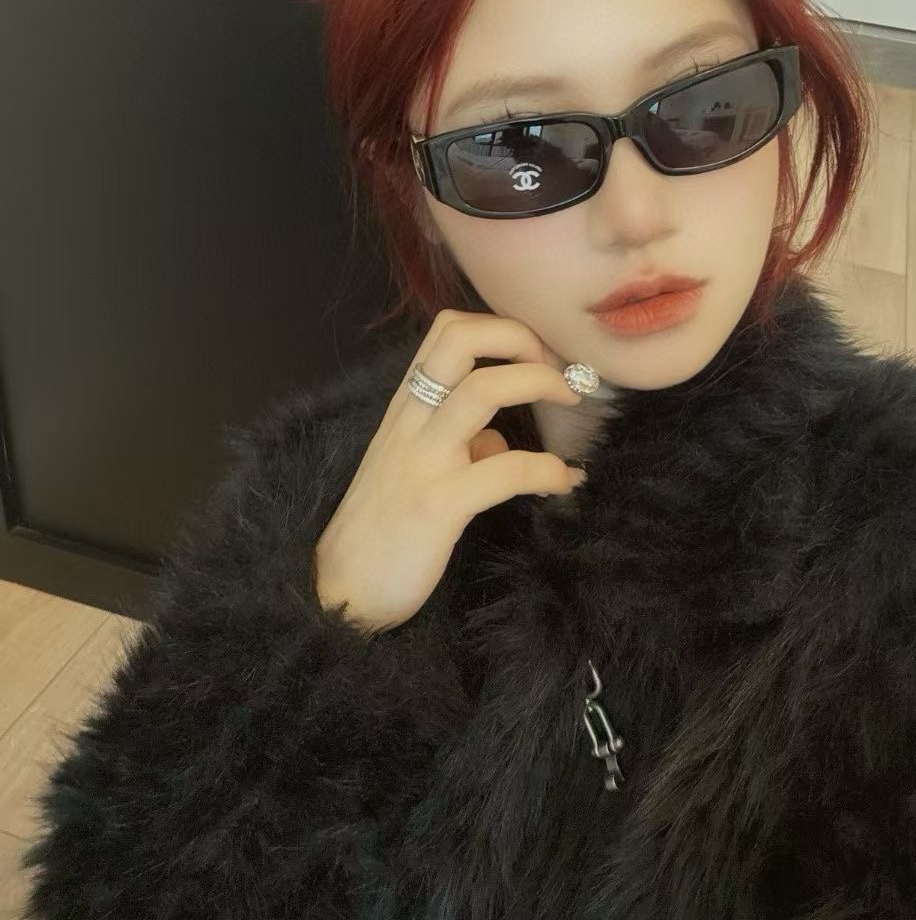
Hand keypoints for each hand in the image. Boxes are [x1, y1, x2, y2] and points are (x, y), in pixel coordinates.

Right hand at [313, 310, 586, 631]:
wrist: (340, 591)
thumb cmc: (383, 529)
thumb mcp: (415, 469)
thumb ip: (458, 444)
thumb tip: (501, 440)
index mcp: (405, 408)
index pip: (447, 330)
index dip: (501, 329)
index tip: (537, 355)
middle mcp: (410, 422)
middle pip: (461, 339)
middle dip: (520, 337)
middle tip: (557, 368)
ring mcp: (422, 461)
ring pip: (482, 389)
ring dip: (540, 383)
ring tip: (572, 401)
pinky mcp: (437, 505)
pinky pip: (506, 470)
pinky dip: (548, 469)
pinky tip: (566, 482)